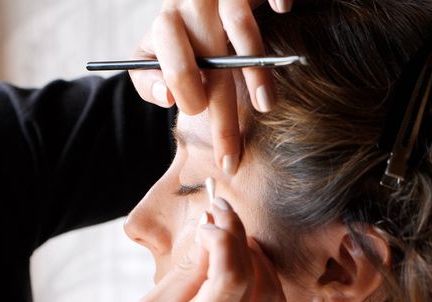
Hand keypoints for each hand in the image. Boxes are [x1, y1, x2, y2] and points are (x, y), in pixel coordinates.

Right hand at [68, 198, 285, 301]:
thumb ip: (183, 277)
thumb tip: (210, 239)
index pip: (228, 278)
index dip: (225, 238)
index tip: (210, 219)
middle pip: (254, 280)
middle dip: (240, 238)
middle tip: (224, 216)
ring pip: (273, 296)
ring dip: (258, 259)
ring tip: (236, 239)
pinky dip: (266, 286)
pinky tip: (249, 269)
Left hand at [130, 0, 291, 169]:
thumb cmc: (179, 34)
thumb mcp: (151, 56)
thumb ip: (147, 80)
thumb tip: (166, 97)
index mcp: (166, 28)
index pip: (176, 69)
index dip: (189, 97)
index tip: (200, 116)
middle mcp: (191, 6)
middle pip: (211, 65)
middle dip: (222, 117)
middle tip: (230, 157)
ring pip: (240, 27)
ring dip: (255, 70)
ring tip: (266, 106)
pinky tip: (284, 9)